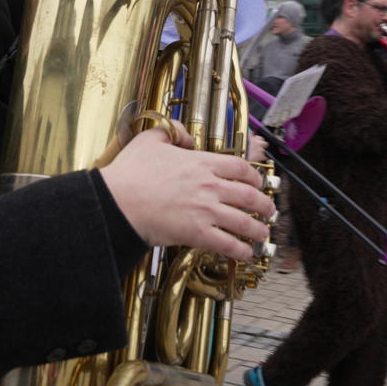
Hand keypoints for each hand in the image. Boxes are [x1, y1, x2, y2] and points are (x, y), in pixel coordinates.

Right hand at [101, 126, 275, 262]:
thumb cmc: (130, 173)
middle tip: (268, 210)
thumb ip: (172, 132)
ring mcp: (206, 210)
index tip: (258, 183)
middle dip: (264, 204)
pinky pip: (228, 244)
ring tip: (262, 233)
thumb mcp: (150, 139)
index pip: (241, 168)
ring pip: (244, 222)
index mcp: (202, 162)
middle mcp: (210, 186)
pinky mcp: (197, 233)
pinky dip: (241, 251)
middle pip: (250, 196)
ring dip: (258, 229)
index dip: (255, 176)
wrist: (117, 201)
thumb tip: (185, 137)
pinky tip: (245, 253)